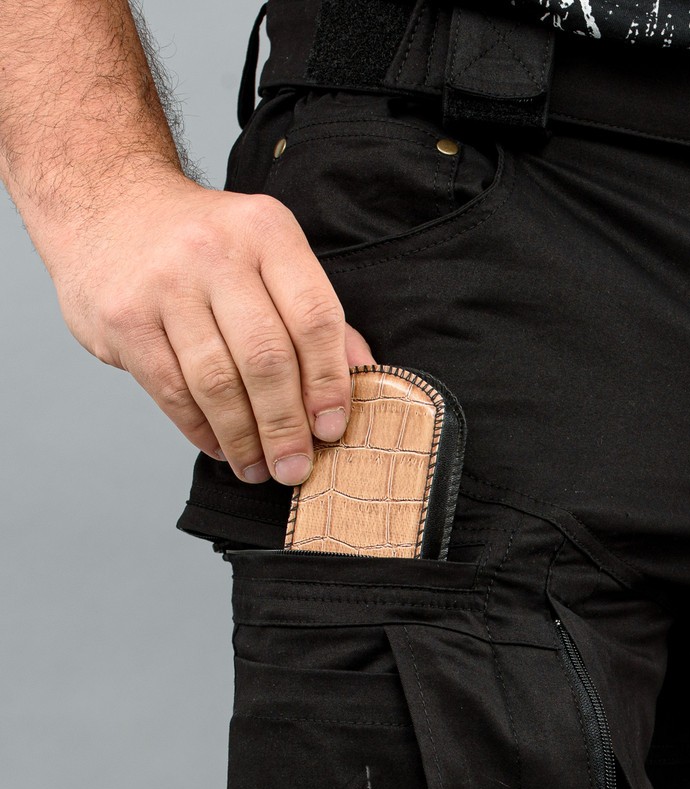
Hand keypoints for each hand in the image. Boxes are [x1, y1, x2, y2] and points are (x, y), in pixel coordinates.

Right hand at [37, 169, 373, 483]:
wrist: (106, 202)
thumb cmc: (205, 244)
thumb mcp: (269, 255)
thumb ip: (316, 315)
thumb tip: (364, 378)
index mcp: (268, 233)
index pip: (314, 318)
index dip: (329, 383)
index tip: (331, 429)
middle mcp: (215, 251)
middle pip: (266, 358)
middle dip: (286, 426)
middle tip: (295, 467)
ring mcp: (163, 282)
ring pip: (216, 381)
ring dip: (243, 438)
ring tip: (258, 468)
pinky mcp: (122, 316)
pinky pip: (171, 389)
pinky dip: (200, 428)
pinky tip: (219, 446)